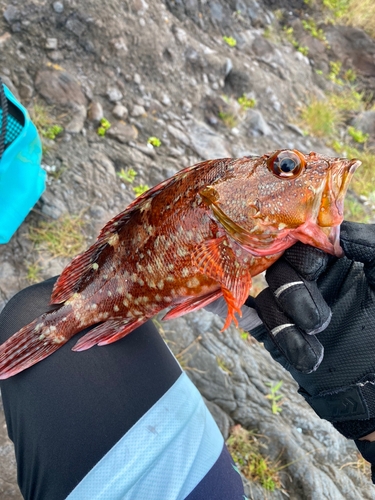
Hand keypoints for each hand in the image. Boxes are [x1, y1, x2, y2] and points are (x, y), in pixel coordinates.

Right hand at [253, 221, 374, 479]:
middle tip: (320, 323)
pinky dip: (256, 324)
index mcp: (334, 263)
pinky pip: (258, 323)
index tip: (318, 266)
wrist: (372, 385)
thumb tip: (336, 233)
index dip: (304, 253)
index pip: (303, 243)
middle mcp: (310, 280)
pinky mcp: (279, 332)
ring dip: (287, 327)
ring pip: (269, 299)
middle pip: (280, 269)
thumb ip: (370, 244)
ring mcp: (292, 307)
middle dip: (296, 295)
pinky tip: (245, 321)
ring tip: (314, 355)